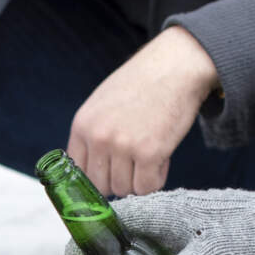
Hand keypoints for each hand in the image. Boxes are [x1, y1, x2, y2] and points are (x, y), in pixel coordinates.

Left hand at [67, 27, 216, 197]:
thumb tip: (89, 172)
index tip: (111, 173)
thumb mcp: (102, 103)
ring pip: (124, 189)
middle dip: (118, 180)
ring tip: (149, 156)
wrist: (176, 65)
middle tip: (135, 164)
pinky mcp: (150, 153)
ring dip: (138, 179)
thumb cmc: (142, 83)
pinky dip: (156, 179)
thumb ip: (92, 134)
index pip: (78, 173)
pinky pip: (147, 187)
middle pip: (100, 186)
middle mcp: (98, 137)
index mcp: (82, 125)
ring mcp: (123, 146)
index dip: (97, 176)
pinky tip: (161, 159)